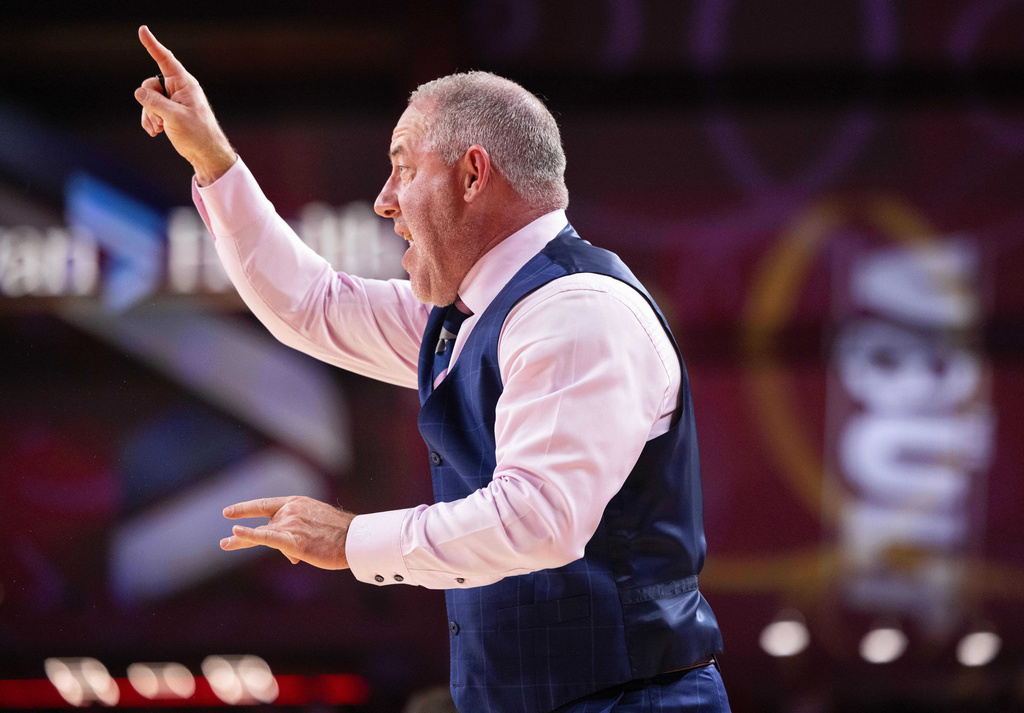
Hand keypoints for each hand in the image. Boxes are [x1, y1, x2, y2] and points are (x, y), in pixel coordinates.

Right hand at [135, 25, 236, 185]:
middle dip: (148, 102)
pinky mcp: (169, 112)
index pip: (165, 59)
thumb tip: (139, 92)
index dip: (153, 45)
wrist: (206, 154)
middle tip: (159, 119)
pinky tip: (155, 133)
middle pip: (150, 84)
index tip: (142, 30)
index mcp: (184, 84)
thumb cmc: (197, 134)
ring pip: (148, 99)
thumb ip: (155, 102)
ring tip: (159, 129)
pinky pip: (150, 110)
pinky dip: (150, 120)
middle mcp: (178, 89)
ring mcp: (173, 100)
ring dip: (149, 114)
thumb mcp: (174, 117)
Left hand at [220, 496, 354, 568]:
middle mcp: (290, 511)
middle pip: (263, 525)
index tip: (229, 513)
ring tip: (224, 544)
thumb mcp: (317, 529)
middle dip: (242, 534)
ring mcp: (291, 524)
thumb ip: (299, 536)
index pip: (265, 505)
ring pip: (261, 534)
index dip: (246, 509)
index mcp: (297, 503)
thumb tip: (290, 555)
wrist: (356, 539)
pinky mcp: (293, 540)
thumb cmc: (341, 536)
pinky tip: (235, 532)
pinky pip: (266, 537)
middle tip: (224, 540)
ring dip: (240, 541)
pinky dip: (249, 535)